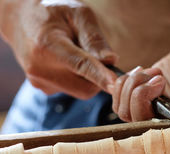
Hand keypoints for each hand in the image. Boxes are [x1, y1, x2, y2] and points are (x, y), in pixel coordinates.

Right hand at [0, 0, 117, 98]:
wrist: (20, 19)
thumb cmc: (53, 12)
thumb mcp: (77, 14)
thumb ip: (94, 37)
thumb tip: (111, 60)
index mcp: (48, 44)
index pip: (79, 65)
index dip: (99, 76)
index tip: (114, 84)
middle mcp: (40, 68)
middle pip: (85, 86)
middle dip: (99, 76)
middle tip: (95, 53)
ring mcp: (39, 81)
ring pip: (80, 90)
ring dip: (88, 77)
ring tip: (76, 53)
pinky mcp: (43, 88)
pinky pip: (72, 89)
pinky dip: (78, 78)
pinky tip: (67, 61)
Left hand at [111, 35, 169, 153]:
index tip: (167, 147)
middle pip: (147, 137)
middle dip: (141, 103)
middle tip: (159, 79)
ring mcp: (158, 118)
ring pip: (129, 118)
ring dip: (132, 90)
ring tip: (154, 73)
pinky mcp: (144, 104)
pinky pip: (121, 103)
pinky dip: (124, 85)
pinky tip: (144, 71)